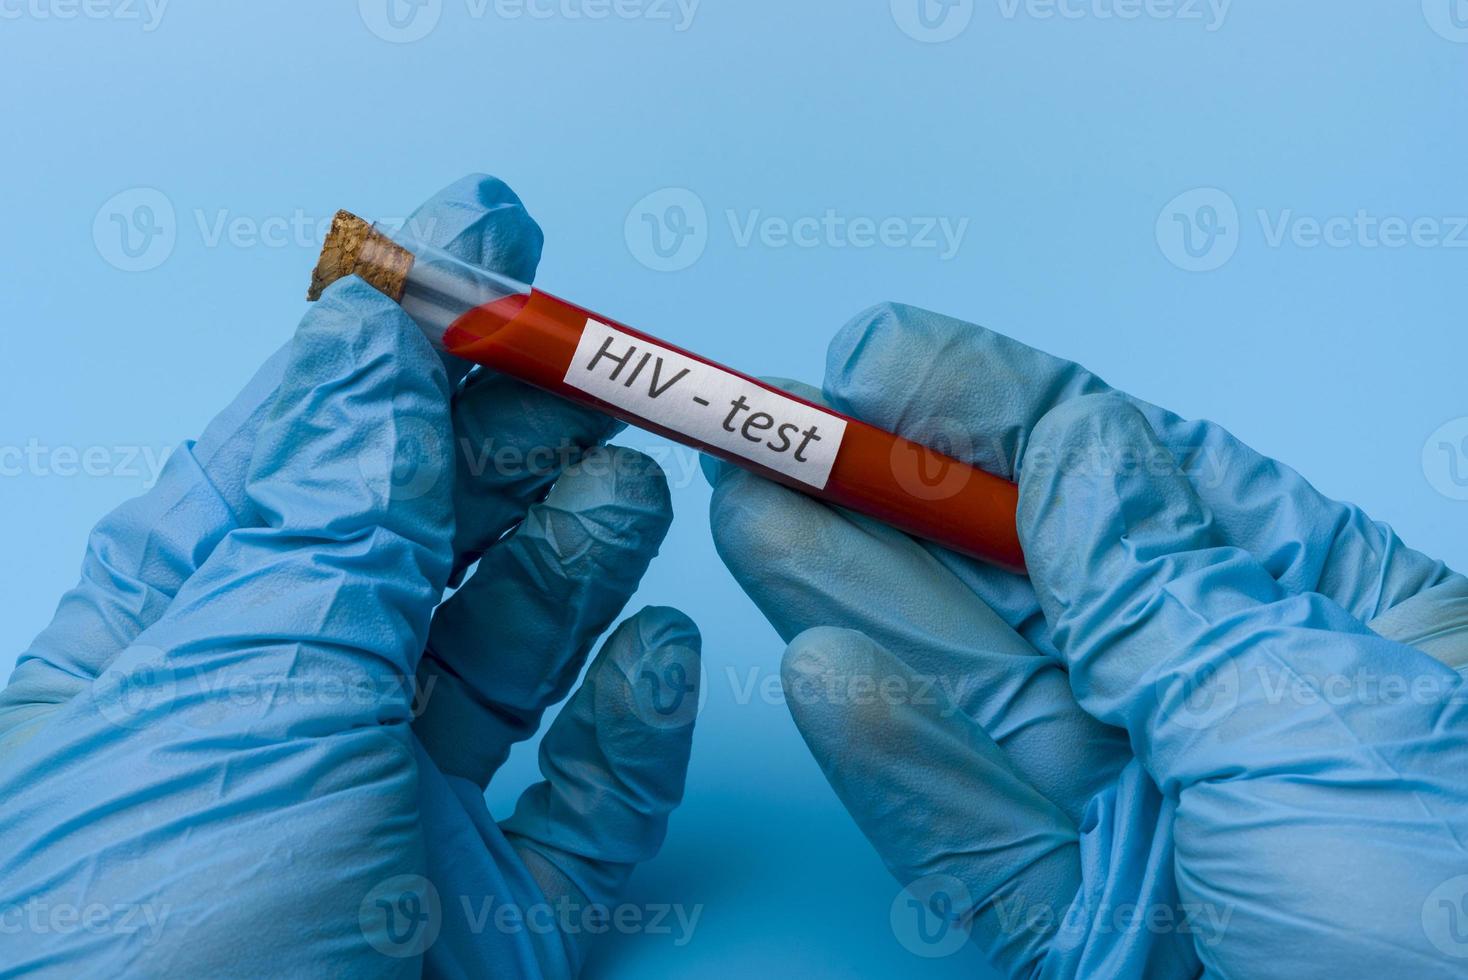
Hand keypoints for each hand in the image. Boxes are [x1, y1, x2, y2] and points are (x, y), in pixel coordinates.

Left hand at [0, 175, 701, 977]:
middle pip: (419, 541)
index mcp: (176, 659)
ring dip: (575, 557)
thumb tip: (365, 337)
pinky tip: (652, 657)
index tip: (479, 239)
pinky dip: (628, 725)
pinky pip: (584, 806)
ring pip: (510, 658)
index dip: (387, 336)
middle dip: (506, 434)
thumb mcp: (233, 700)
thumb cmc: (146, 970)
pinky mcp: (501, 929)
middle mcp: (290, 731)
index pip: (296, 454)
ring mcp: (399, 833)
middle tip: (595, 356)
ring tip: (629, 482)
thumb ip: (322, 517)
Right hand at [706, 302, 1467, 976]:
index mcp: (1326, 622)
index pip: (1136, 478)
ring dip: (859, 604)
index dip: (999, 407)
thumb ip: (1162, 584)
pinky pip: (972, 840)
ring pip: (977, 697)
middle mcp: (1220, 706)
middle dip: (892, 499)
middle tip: (770, 433)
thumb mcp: (1311, 714)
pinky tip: (826, 677)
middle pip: (1027, 580)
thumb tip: (1067, 440)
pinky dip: (898, 766)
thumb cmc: (1464, 925)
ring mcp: (1146, 818)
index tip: (881, 358)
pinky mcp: (1081, 926)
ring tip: (754, 519)